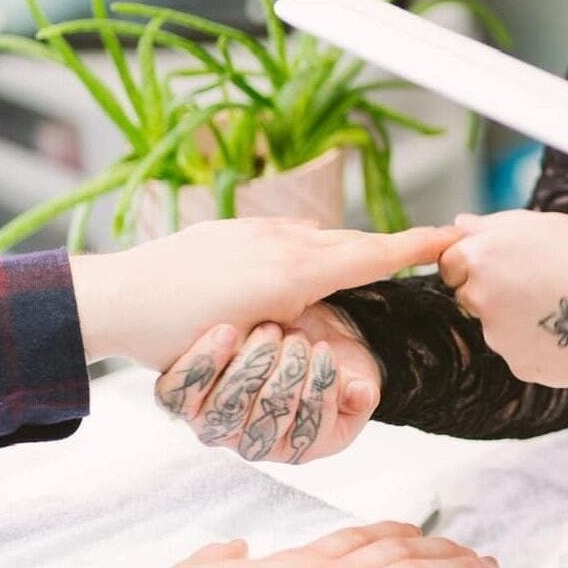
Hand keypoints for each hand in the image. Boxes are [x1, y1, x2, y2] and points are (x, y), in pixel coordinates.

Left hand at [70, 218, 458, 368]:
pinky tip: (302, 257)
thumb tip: (330, 314)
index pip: (371, 255)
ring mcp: (256, 230)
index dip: (415, 247)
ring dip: (346, 247)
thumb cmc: (176, 333)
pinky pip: (287, 233)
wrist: (117, 297)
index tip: (451, 235)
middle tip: (426, 244)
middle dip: (389, 245)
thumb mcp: (252, 339)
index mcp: (294, 273)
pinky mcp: (233, 228)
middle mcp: (282, 243)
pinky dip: (309, 245)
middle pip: (353, 241)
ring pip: (320, 236)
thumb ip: (300, 319)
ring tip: (367, 257)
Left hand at [155, 315, 378, 462]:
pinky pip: (181, 394)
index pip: (307, 432)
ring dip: (253, 364)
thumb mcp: (352, 374)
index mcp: (299, 446)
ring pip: (226, 409)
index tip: (324, 351)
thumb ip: (361, 390)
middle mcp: (252, 444)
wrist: (283, 335)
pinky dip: (204, 362)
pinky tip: (228, 332)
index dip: (317, 390)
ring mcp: (215, 426)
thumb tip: (362, 393)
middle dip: (288, 373)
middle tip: (299, 337)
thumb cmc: (319, 357)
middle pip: (265, 421)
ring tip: (272, 330)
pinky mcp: (184, 402)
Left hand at [437, 211, 567, 387]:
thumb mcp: (543, 223)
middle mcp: (479, 297)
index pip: (450, 263)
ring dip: (516, 320)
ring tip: (560, 308)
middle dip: (492, 292)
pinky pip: (519, 352)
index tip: (506, 264)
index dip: (478, 262)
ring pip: (495, 327)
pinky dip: (536, 345)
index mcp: (480, 256)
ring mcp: (497, 335)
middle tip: (537, 286)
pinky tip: (566, 332)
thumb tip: (458, 224)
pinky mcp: (517, 364)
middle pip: (469, 297)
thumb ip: (492, 225)